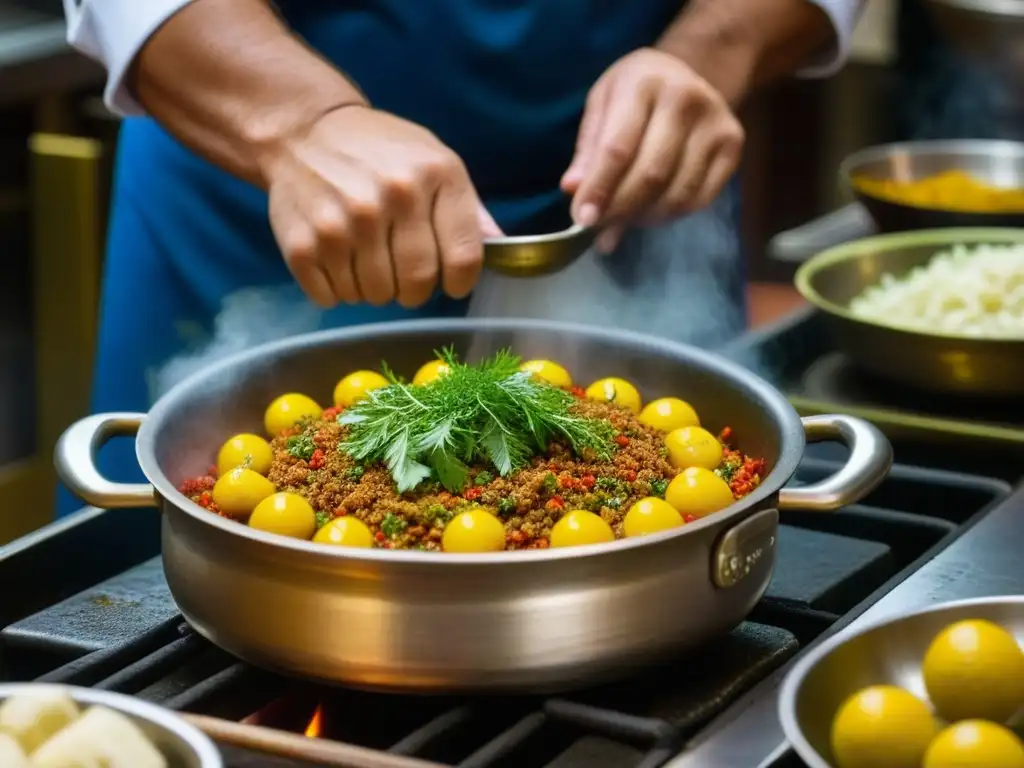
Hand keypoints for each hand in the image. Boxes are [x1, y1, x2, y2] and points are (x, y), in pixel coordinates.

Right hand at [262, 105, 500, 307]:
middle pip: (417, 283)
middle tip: (403, 275)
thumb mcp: (434, 160)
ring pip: (374, 295)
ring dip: (374, 290)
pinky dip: (337, 290)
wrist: (301, 132)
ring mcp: (344, 223)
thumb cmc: (378, 149)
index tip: (450, 282)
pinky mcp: (302, 245)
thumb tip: (501, 249)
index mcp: (434, 176)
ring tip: (367, 261)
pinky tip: (337, 261)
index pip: (463, 258)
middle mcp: (391, 198)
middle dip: (414, 290)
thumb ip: (468, 208)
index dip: (460, 281)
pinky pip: (332, 297)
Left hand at [561, 48, 744, 251]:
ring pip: (677, 193)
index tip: (582, 219)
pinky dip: (670, 215)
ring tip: (623, 220)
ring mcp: (716, 123)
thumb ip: (588, 149)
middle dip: (620, 210)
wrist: (689, 72)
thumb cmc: (635, 91)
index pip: (618, 147)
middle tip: (599, 229)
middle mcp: (686, 99)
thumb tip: (573, 190)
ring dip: (644, 217)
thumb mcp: (602, 104)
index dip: (599, 189)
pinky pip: (699, 199)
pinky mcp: (734, 145)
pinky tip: (651, 211)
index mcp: (644, 82)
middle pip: (651, 175)